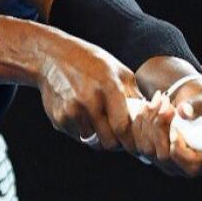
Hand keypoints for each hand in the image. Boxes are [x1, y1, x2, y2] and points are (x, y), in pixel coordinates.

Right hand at [35, 32, 142, 151]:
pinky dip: (82, 131)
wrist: (51, 57)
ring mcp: (71, 111)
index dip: (130, 140)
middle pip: (108, 141)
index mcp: (108, 87)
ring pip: (92, 141)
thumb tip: (150, 116)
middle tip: (118, 137)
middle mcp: (89, 101)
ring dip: (98, 137)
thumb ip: (133, 94)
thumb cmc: (89, 62)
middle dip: (115, 142)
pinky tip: (81, 114)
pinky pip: (77, 136)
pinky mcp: (59, 119)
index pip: (122, 127)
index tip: (134, 143)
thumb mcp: (116, 70)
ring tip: (98, 120)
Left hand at [132, 78, 201, 175]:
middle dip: (161, 127)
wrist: (189, 102)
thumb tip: (184, 112)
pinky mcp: (152, 153)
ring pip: (149, 150)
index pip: (192, 166)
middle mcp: (186, 165)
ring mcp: (167, 162)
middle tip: (165, 103)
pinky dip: (140, 122)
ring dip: (149, 121)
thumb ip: (199, 107)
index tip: (175, 128)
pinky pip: (139, 142)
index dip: (180, 149)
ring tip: (158, 99)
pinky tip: (147, 105)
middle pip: (165, 157)